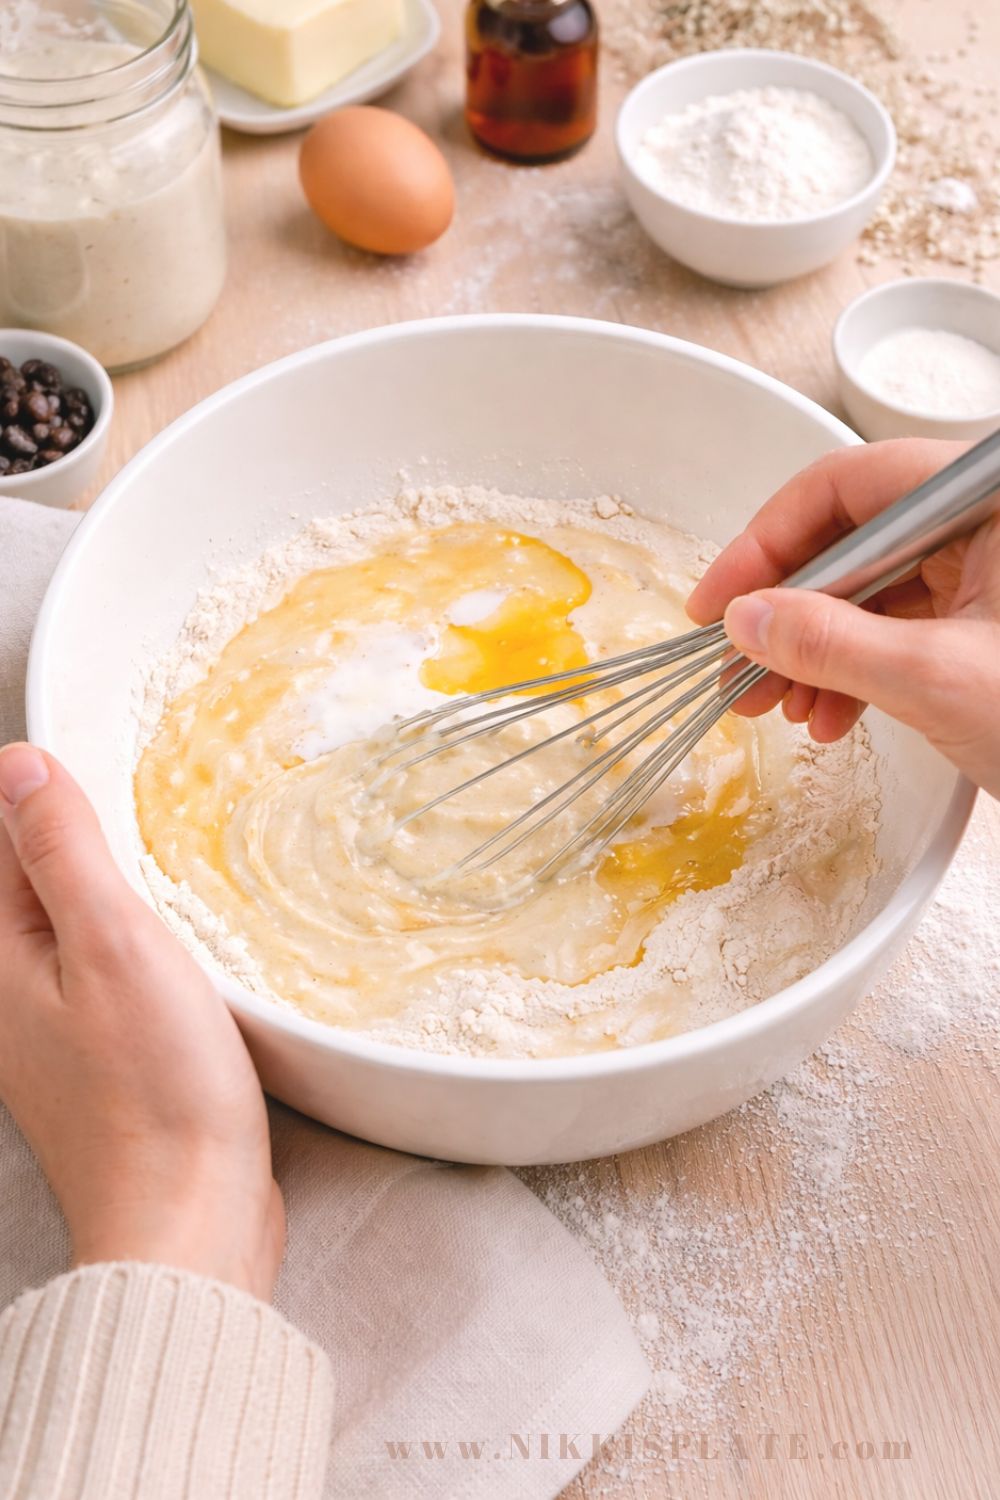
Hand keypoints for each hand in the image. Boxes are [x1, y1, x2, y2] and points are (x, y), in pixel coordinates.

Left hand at [0, 743, 283, 1298]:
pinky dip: (138, 939)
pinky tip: (181, 936)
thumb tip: (20, 765)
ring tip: (168, 855)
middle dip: (78, 835)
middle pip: (34, 882)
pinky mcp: (105, 1059)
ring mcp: (57, 1031)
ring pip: (75, 926)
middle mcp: (13, 994)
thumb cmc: (153, 1090)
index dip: (45, 791)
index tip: (101, 762)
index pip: (3, 841)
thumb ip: (63, 851)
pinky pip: (108, 970)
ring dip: (115, 886)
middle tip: (141, 801)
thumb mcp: (111, 943)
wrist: (188, 1218)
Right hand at [686, 438, 999, 798]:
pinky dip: (857, 668)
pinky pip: (903, 623)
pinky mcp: (991, 618)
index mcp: (987, 499)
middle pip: (854, 538)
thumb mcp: (937, 680)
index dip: (766, 542)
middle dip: (788, 611)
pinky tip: (833, 716)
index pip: (847, 486)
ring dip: (815, 650)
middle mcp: (987, 521)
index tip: (717, 603)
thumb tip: (744, 621)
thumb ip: (829, 642)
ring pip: (873, 587)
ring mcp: (992, 570)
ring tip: (782, 710)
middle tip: (738, 669)